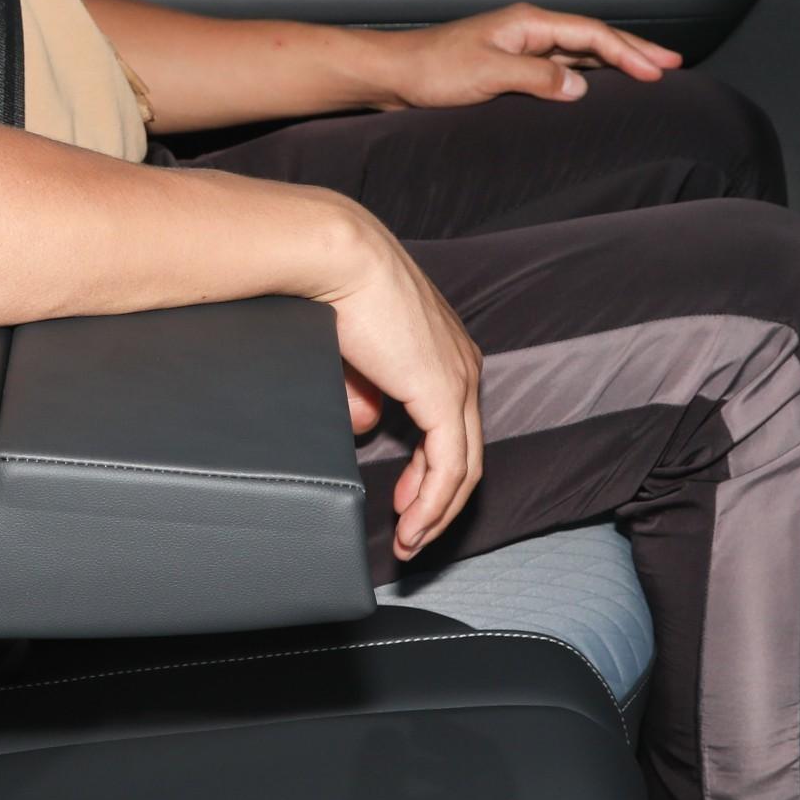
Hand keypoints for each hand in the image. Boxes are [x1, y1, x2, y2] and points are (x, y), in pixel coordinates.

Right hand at [309, 199, 483, 560]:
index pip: (451, 428)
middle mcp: (463, 367)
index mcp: (445, 354)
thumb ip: (363, 395)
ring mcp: (460, 380)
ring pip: (463, 467)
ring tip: (410, 541)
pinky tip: (412, 524)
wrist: (336, 258)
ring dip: (436, 512)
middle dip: (437, 501)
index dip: (431, 474)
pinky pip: (449, 465)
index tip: (406, 502)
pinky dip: (433, 503)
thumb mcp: (350, 358)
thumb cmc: (334, 292)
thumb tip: (364, 427)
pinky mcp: (445, 393)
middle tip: (411, 533)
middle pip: (464, 453)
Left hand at [376, 3, 682, 109]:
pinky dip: (582, 76)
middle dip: (634, 51)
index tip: (658, 70)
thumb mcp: (488, 75)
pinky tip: (592, 88)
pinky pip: (556, 68)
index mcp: (527, 24)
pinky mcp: (505, 67)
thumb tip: (579, 87)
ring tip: (645, 74)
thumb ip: (537, 78)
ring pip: (577, 53)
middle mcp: (526, 31)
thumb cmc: (429, 71)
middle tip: (671, 65)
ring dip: (612, 64)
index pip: (592, 34)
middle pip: (592, 39)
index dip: (629, 52)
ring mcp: (517, 47)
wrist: (392, 76)